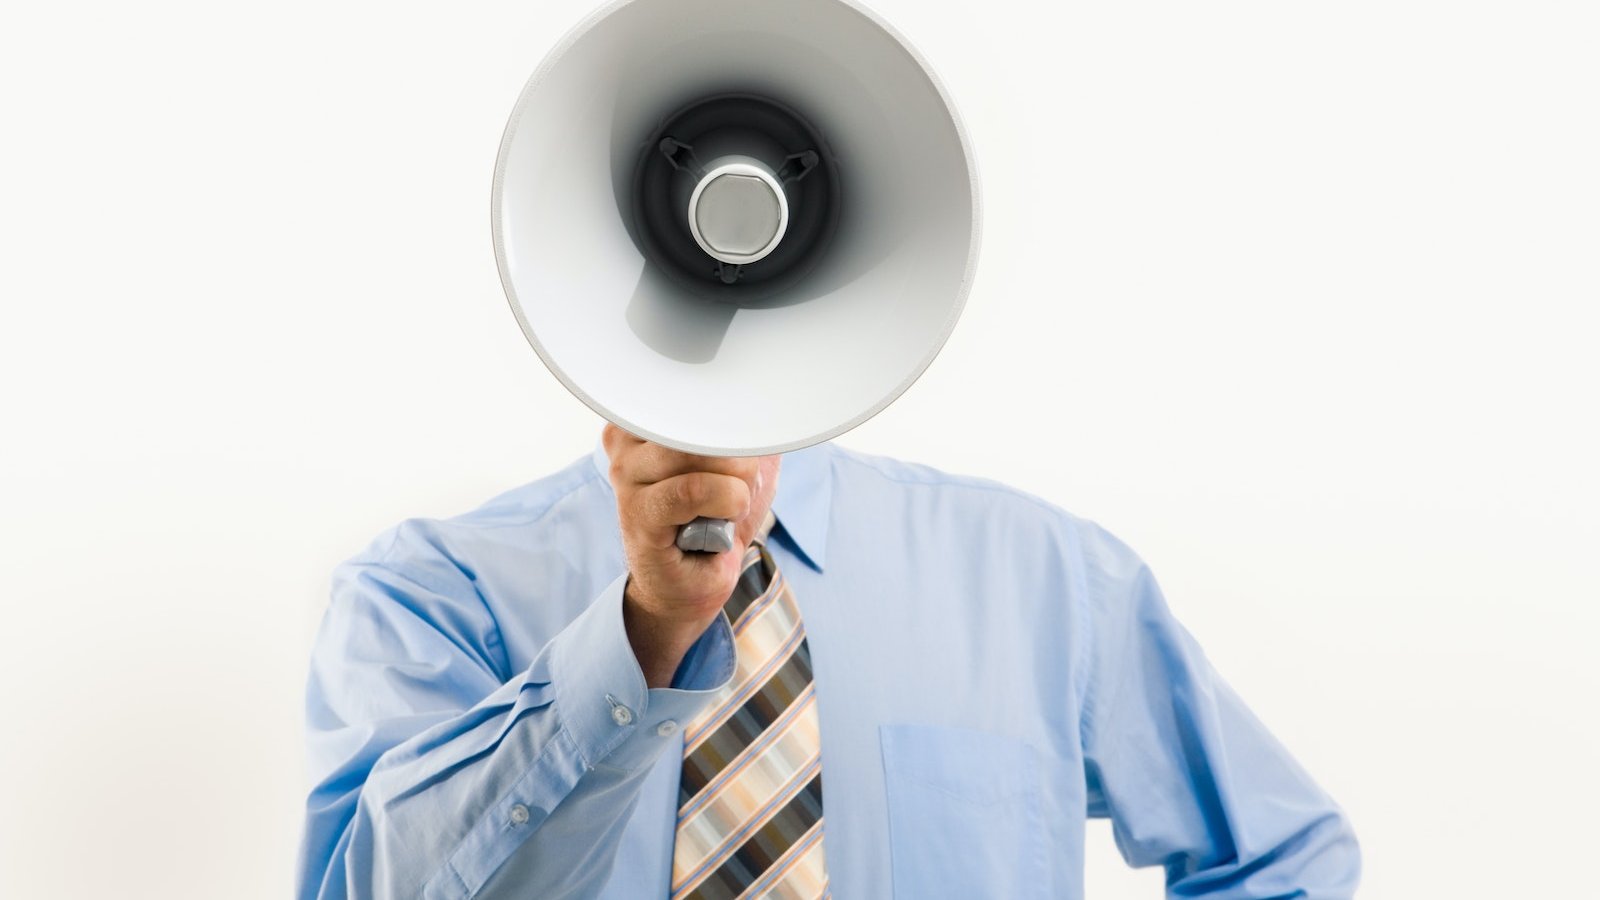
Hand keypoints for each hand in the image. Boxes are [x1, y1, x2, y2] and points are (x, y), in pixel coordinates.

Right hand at [602, 425, 780, 687]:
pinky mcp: (640, 515)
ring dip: (736, 485)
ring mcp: (628, 478)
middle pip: (702, 424)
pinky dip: (725, 502)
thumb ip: (750, 428)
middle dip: (740, 458)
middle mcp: (627, 443)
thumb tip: (779, 402)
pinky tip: (725, 519)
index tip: (745, 442)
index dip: (732, 420)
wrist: (691, 582)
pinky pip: (693, 490)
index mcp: (647, 421)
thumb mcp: (742, 464)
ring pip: (701, 457)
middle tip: (740, 486)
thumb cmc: (714, 520)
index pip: (697, 395)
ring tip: (730, 506)